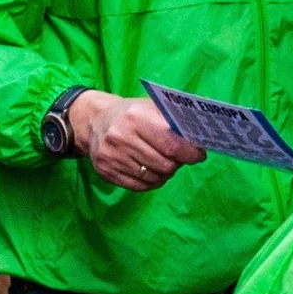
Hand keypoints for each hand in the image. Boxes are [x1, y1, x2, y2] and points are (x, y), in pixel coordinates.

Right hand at [66, 90, 204, 190]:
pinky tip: (152, 172)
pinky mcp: (106, 172)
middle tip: (180, 159)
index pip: (171, 144)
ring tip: (165, 163)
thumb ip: (173, 121)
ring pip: (153, 177)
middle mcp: (122, 137)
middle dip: (178, 164)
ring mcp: (112, 157)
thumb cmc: (131, 114)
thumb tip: (197, 141)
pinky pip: (139, 186)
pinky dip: (152, 182)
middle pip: (164, 164)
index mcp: (136, 117)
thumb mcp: (150, 107)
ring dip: (165, 173)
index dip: (189, 153)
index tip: (198, 155)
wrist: (94, 121)